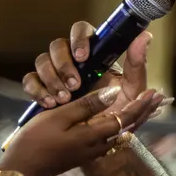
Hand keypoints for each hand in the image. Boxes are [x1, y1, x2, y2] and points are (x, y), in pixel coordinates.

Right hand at [0, 85, 163, 175]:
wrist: (22, 170)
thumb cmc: (36, 141)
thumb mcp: (60, 117)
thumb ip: (88, 105)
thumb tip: (113, 93)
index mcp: (94, 136)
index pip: (126, 119)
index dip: (141, 105)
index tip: (156, 91)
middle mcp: (98, 145)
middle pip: (128, 126)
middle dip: (144, 111)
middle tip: (159, 96)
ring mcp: (91, 150)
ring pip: (120, 131)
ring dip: (134, 117)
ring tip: (147, 103)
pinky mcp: (84, 151)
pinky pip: (109, 135)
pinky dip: (119, 123)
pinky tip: (121, 115)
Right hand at [23, 21, 155, 110]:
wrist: (99, 144)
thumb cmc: (117, 115)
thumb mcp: (131, 93)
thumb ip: (136, 66)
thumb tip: (144, 36)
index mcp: (94, 56)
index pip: (81, 31)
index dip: (79, 39)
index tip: (82, 56)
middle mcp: (73, 62)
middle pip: (57, 46)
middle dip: (63, 65)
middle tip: (74, 86)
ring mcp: (55, 76)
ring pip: (42, 61)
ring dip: (50, 79)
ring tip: (61, 100)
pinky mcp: (42, 91)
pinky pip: (30, 81)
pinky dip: (37, 90)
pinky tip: (48, 104)